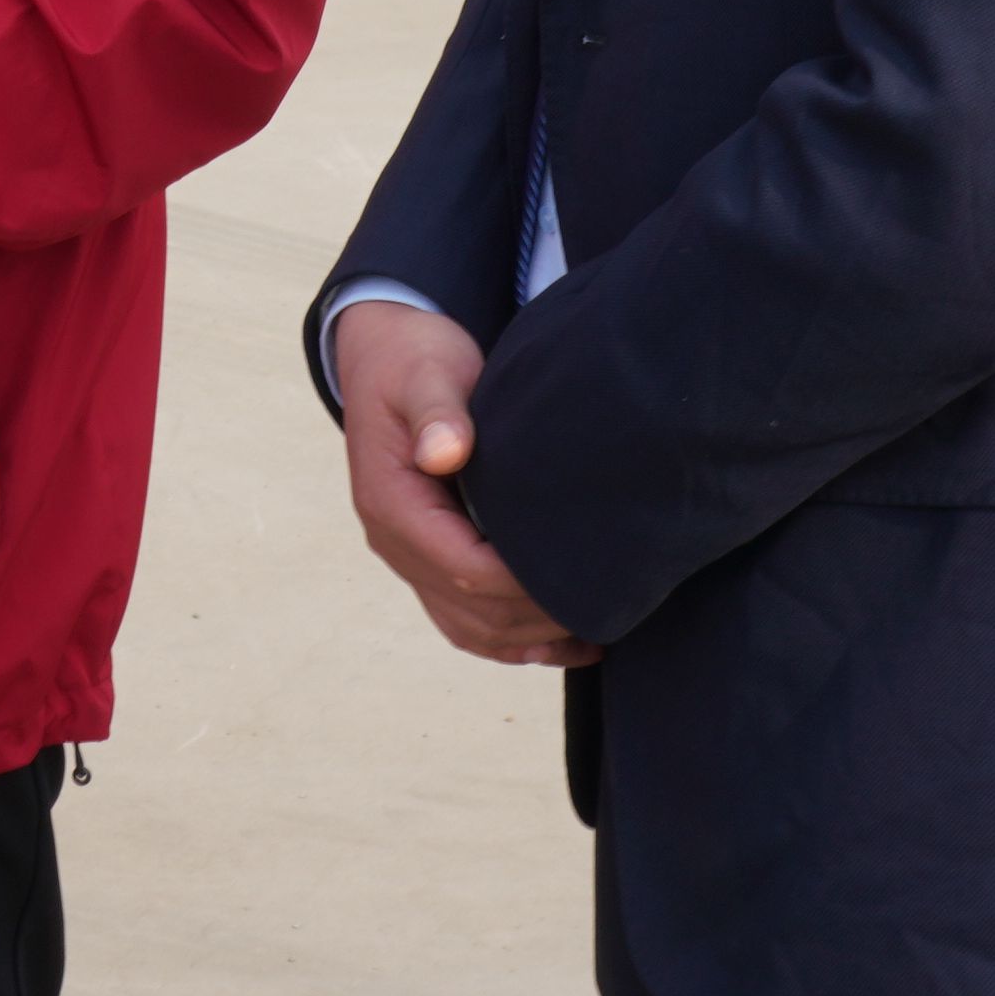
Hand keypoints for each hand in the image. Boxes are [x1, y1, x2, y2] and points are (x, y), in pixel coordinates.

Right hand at [335, 300, 589, 667]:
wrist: (385, 353)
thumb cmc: (413, 359)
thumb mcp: (426, 374)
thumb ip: (438, 413)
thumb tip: (444, 453)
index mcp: (391, 503)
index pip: (463, 571)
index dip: (524, 585)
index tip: (585, 574)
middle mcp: (393, 541)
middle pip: (470, 611)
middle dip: (538, 617)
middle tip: (609, 606)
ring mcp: (407, 554)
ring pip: (469, 627)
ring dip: (530, 638)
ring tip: (597, 635)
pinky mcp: (428, 554)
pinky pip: (464, 618)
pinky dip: (512, 639)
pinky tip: (564, 642)